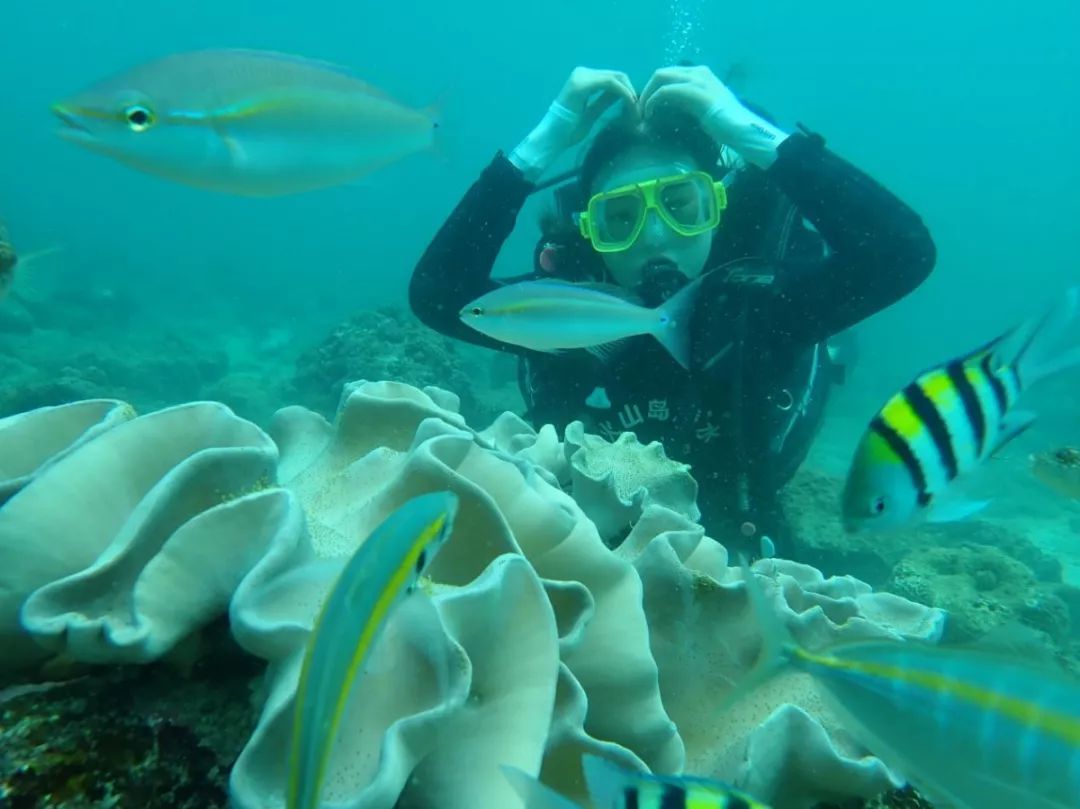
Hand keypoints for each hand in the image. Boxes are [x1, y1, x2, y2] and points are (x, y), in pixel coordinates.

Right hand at [510, 67, 636, 180]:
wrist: (552, 138)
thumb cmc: (568, 130)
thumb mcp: (592, 112)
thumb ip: (605, 101)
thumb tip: (624, 94)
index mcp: (584, 78)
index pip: (614, 78)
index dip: (629, 92)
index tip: (637, 110)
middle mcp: (583, 72)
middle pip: (618, 76)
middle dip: (632, 93)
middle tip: (639, 113)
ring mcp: (582, 76)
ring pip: (617, 78)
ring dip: (630, 95)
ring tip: (636, 114)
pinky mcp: (583, 83)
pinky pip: (610, 84)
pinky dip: (624, 94)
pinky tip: (630, 107)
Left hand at [639, 64, 730, 123]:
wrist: (741, 130)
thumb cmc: (724, 124)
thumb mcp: (702, 106)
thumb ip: (686, 101)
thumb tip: (666, 104)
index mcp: (700, 73)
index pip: (668, 74)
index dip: (653, 88)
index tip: (646, 106)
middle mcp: (698, 71)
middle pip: (661, 73)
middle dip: (646, 90)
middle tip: (639, 110)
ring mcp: (697, 79)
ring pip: (660, 78)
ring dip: (647, 95)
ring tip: (642, 113)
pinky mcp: (694, 92)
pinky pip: (665, 91)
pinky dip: (653, 102)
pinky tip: (649, 114)